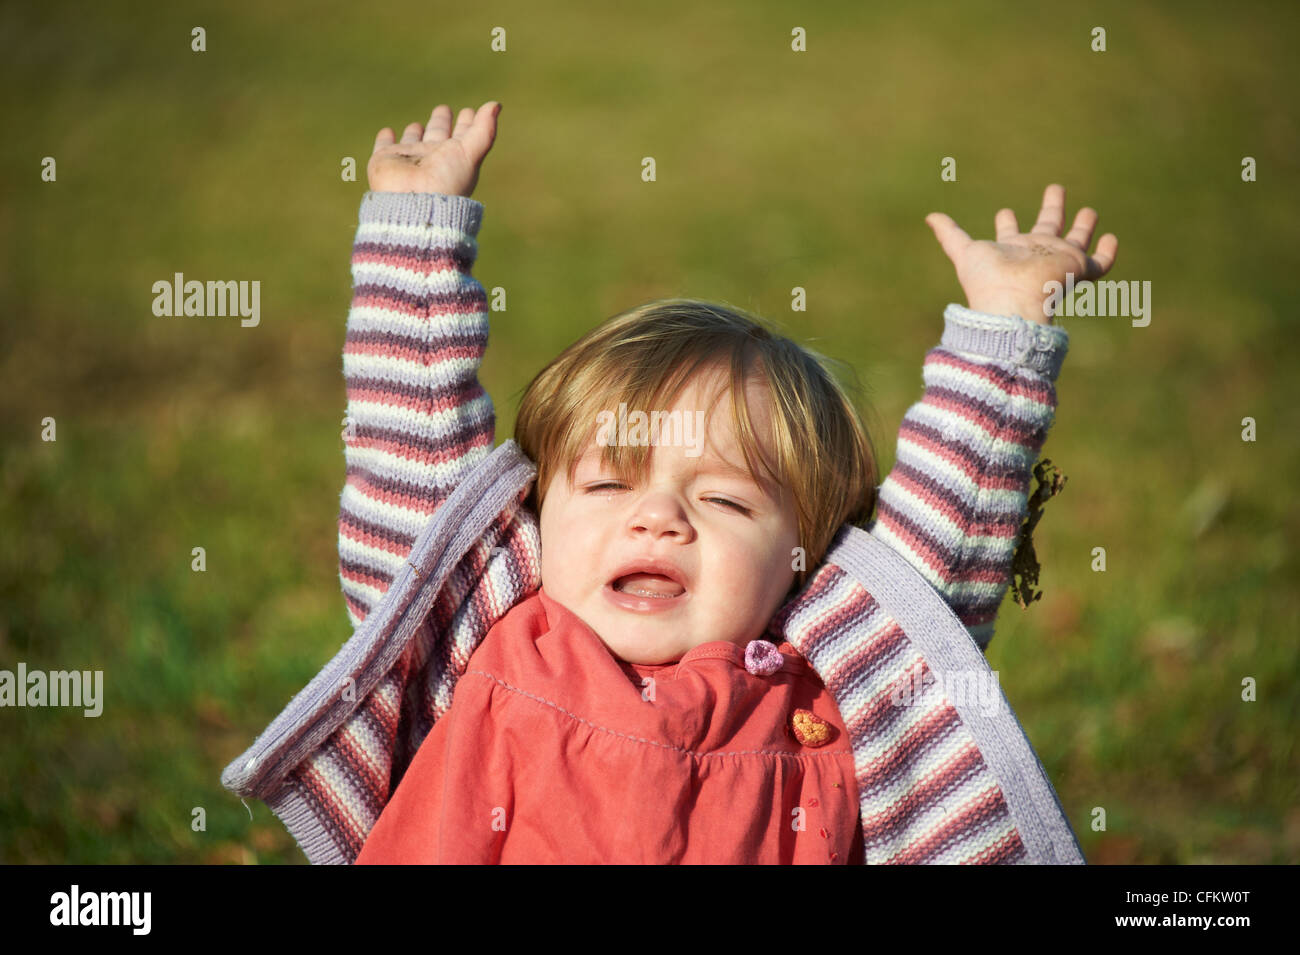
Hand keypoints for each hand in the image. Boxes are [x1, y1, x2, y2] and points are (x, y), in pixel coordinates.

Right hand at [367, 101, 501, 196]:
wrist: (413, 205)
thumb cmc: (445, 182)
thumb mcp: (470, 154)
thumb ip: (484, 130)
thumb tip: (497, 104)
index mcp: (453, 158)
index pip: (462, 136)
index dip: (467, 123)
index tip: (468, 111)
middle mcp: (431, 159)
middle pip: (436, 136)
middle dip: (440, 123)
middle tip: (443, 108)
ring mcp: (408, 160)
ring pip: (412, 142)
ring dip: (415, 133)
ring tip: (417, 123)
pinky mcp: (385, 160)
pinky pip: (384, 147)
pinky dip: (385, 139)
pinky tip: (387, 132)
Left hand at [925, 184, 1118, 324]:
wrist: (1011, 304)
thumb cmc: (987, 281)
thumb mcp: (964, 252)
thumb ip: (949, 234)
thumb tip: (929, 216)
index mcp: (1010, 250)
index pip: (1010, 234)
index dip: (1007, 223)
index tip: (1004, 211)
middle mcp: (1035, 254)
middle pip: (1046, 228)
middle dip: (1051, 209)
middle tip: (1055, 189)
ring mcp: (1058, 261)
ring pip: (1075, 240)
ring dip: (1082, 226)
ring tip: (1089, 211)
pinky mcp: (1077, 269)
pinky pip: (1099, 263)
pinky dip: (1107, 253)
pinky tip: (1112, 238)